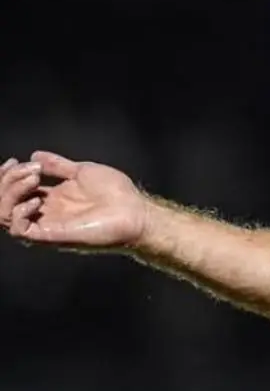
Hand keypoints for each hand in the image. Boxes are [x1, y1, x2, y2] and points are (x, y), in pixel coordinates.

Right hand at [0, 152, 147, 249]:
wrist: (135, 211)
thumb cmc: (116, 193)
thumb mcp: (82, 171)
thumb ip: (58, 166)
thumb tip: (35, 155)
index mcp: (50, 198)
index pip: (13, 190)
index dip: (6, 176)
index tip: (13, 161)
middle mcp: (44, 212)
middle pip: (4, 202)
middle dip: (6, 182)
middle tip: (27, 169)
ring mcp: (47, 224)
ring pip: (4, 216)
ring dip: (10, 194)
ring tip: (33, 179)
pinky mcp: (52, 236)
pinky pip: (21, 231)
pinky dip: (19, 213)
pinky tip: (36, 200)